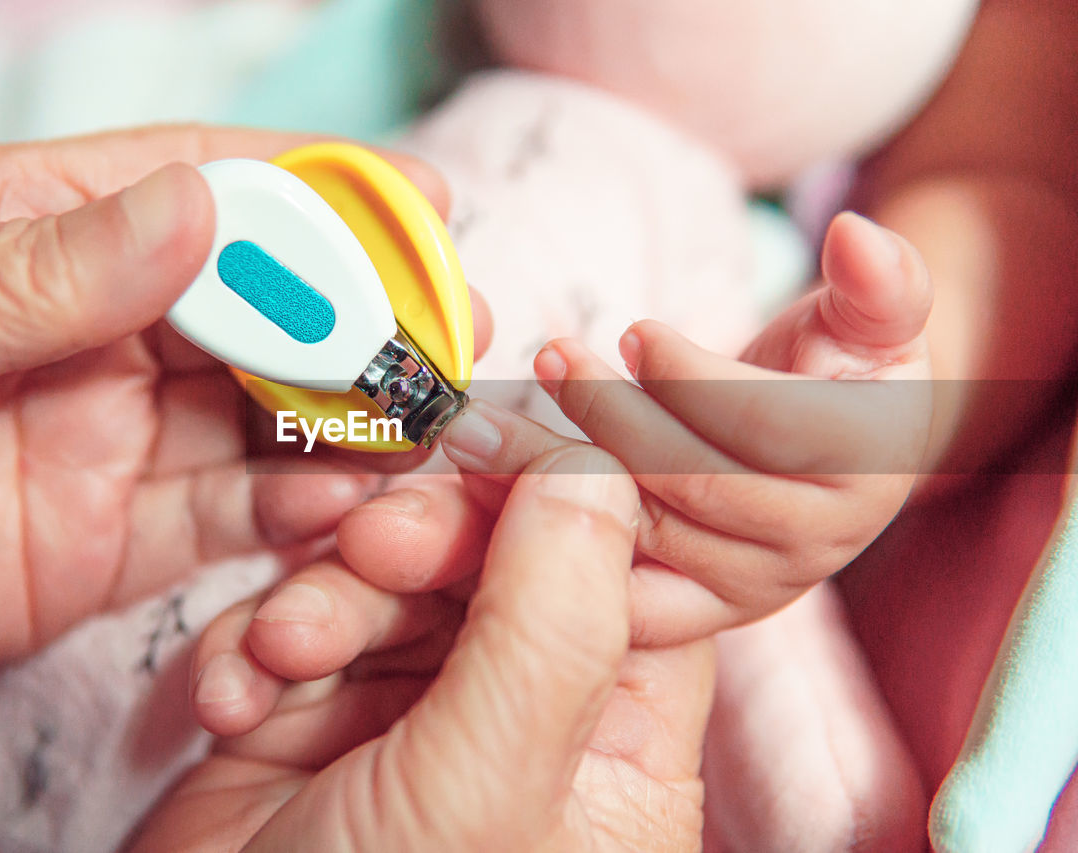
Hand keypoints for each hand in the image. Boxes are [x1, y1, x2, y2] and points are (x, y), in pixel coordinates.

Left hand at [0, 127, 456, 715]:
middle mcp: (82, 325)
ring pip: (254, 412)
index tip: (419, 202)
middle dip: (354, 314)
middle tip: (448, 333)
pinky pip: (220, 517)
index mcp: (20, 229)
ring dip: (340, 419)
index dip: (313, 191)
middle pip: (251, 304)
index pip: (194, 187)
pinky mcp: (103, 540)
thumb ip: (46, 273)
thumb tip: (202, 207)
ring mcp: (101, 434)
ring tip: (415, 431)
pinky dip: (287, 511)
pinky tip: (337, 504)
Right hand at [130, 446, 714, 851]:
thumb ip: (551, 624)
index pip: (628, 581)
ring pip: (385, 583)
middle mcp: (523, 728)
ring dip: (319, 601)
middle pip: (497, 562)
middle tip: (367, 547)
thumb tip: (596, 467)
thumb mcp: (483, 790)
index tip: (509, 433)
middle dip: (419, 545)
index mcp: (615, 756)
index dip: (570, 500)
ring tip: (278, 657)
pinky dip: (254, 651)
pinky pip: (297, 631)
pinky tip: (230, 704)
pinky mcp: (314, 722)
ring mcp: (413, 720)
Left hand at [526, 210, 933, 640]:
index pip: (764, 426)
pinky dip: (552, 547)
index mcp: (866, 469)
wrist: (813, 448)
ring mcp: (752, 587)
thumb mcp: (870, 316)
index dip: (689, 377)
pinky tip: (499, 492)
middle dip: (608, 415)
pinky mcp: (695, 610)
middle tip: (548, 357)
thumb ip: (877, 281)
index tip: (632, 330)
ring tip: (493, 418)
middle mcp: (814, 545)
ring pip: (643, 534)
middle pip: (691, 484)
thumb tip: (858, 236)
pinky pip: (618, 595)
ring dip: (556, 473)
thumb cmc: (836, 366)